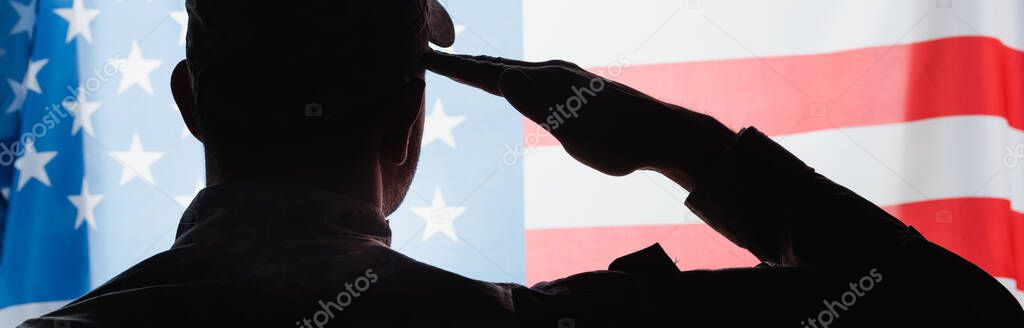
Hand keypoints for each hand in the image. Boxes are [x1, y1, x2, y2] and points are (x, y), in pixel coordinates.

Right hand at [425, 51, 736, 189]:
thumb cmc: (618, 140)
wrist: (661, 134)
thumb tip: (502, 77)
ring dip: (485, 69)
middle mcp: (553, 73)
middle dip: (462, 64)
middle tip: (428, 56)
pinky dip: (509, 77)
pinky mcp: (575, 91)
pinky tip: (513, 83)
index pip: (489, 73)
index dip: (454, 68)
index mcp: (546, 82)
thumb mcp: (574, 129)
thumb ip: (538, 104)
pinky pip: (530, 80)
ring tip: (463, 67)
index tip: (422, 59)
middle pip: (497, 66)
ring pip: (515, 71)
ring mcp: (565, 80)